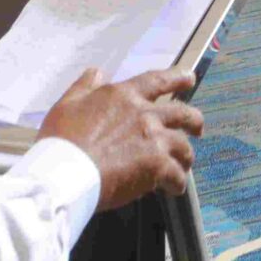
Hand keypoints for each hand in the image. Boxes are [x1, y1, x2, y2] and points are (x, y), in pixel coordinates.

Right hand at [39, 68, 204, 208]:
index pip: (157, 80)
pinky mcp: (156, 166)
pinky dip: (177, 183)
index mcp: (123, 96)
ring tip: (185, 165)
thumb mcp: (68, 103)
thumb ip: (85, 86)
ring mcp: (154, 139)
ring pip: (184, 145)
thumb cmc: (62, 140)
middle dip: (194, 120)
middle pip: (182, 112)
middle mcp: (144, 114)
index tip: (190, 77)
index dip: (177, 77)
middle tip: (198, 127)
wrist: (65, 172)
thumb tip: (96, 72)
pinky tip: (174, 188)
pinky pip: (177, 175)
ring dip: (186, 156)